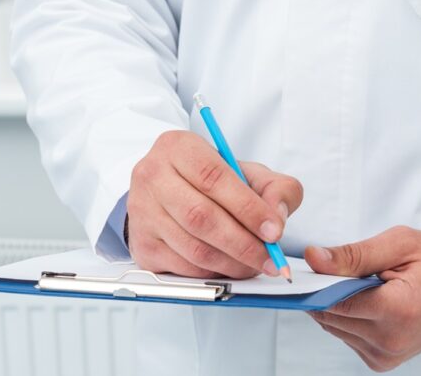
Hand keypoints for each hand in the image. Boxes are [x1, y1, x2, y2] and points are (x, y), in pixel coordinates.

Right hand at [127, 130, 303, 278]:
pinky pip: (183, 267)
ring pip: (193, 247)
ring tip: (255, 264)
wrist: (169, 191)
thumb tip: (277, 217)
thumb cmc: (210, 180)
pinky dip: (214, 272)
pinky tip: (231, 266)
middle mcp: (152, 176)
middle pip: (201, 216)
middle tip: (270, 257)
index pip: (214, 177)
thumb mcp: (247, 171)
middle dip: (243, 243)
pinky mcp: (142, 244)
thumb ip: (275, 187)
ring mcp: (142, 212)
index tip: (274, 230)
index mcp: (178, 147)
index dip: (248, 208)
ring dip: (232, 263)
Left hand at [305, 226, 420, 371]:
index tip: (315, 265)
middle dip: (327, 291)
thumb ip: (354, 254)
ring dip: (337, 305)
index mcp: (398, 310)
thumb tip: (313, 258)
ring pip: (334, 328)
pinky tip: (368, 301)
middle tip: (343, 268)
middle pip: (331, 317)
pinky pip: (346, 337)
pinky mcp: (382, 361)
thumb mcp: (400, 243)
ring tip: (363, 284)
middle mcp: (390, 340)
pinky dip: (349, 317)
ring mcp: (386, 356)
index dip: (319, 282)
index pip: (335, 302)